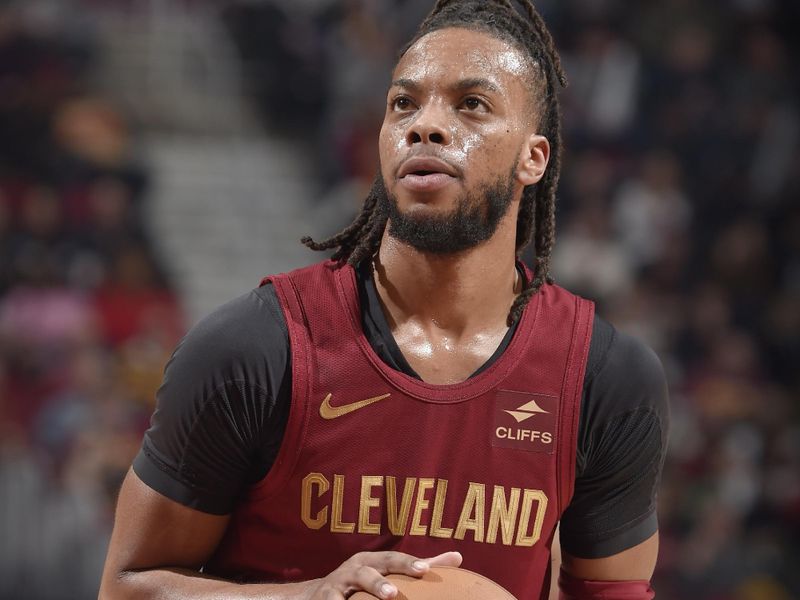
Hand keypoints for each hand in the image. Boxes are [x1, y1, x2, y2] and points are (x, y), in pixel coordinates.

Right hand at [305, 550, 461, 599]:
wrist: (316, 595)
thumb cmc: (363, 582)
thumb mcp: (387, 571)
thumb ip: (418, 567)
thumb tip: (458, 557)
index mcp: (371, 560)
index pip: (391, 559)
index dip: (406, 563)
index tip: (424, 570)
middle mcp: (353, 569)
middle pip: (367, 573)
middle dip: (379, 582)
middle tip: (394, 594)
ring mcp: (335, 587)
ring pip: (344, 593)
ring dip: (357, 598)